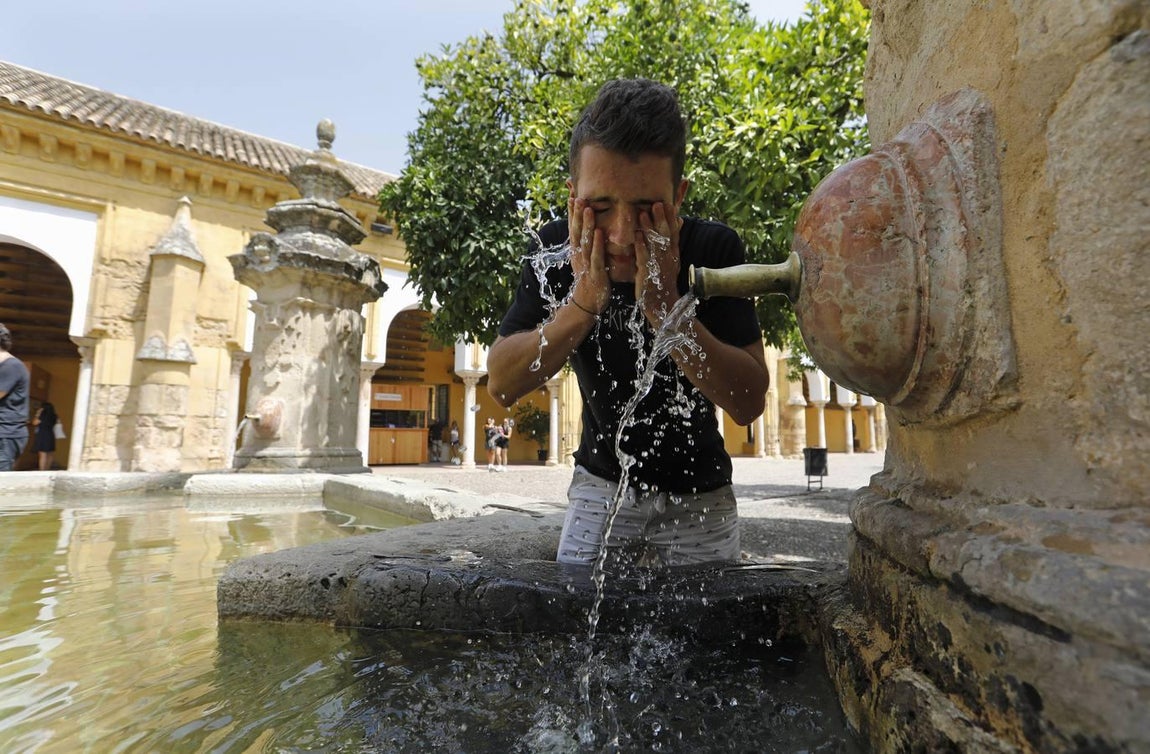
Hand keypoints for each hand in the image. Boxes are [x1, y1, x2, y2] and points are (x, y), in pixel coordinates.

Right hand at [568, 197, 609, 313]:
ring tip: (587, 208)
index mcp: (576, 250)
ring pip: (585, 241)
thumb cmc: (588, 279)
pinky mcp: (596, 273)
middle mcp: (578, 254)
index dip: (572, 211)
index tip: (571, 194)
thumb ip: (585, 242)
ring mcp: (586, 263)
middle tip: (577, 195)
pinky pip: (596, 257)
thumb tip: (587, 227)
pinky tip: (601, 233)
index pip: (573, 227)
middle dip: (577, 213)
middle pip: (576, 231)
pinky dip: (598, 245)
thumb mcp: (584, 258)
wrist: (586, 303)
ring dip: (587, 224)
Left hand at [634, 201, 681, 326]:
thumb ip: (672, 241)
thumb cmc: (663, 281)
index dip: (671, 217)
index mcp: (673, 253)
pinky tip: (637, 236)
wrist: (662, 304)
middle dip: (662, 218)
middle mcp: (668, 257)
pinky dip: (641, 246)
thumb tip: (679, 222)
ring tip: (643, 213)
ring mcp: (659, 265)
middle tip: (657, 203)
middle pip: (666, 234)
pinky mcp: (649, 273)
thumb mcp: (671, 260)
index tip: (668, 202)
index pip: (674, 232)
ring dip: (649, 228)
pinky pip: (645, 257)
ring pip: (655, 243)